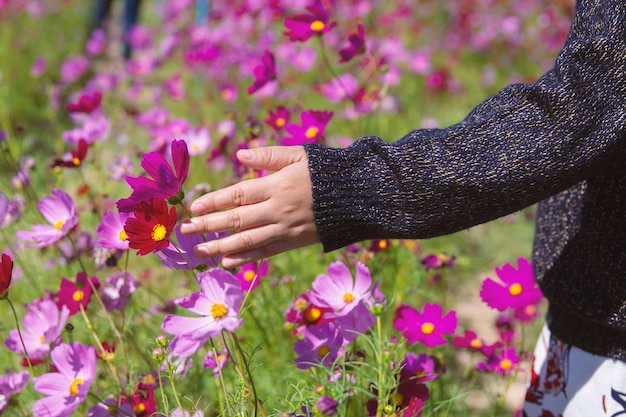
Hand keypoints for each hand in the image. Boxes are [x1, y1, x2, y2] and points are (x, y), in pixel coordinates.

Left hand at [180, 146, 319, 267]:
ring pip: (248, 240)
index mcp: (277, 185)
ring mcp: (285, 229)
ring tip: (200, 250)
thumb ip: (269, 156)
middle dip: (208, 225)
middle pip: (237, 219)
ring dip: (221, 246)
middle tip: (186, 230)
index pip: (238, 194)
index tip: (193, 207)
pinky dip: (246, 258)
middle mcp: (278, 209)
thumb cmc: (326, 172)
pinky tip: (228, 261)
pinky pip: (266, 252)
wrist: (357, 197)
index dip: (214, 200)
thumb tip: (240, 155)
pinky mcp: (294, 242)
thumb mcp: (300, 155)